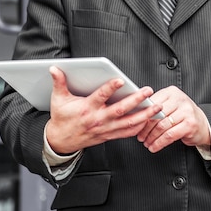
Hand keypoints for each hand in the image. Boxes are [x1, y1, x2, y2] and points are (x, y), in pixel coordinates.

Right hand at [45, 66, 162, 154]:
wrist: (60, 141)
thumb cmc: (62, 118)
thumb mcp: (58, 99)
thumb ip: (58, 83)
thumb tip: (54, 68)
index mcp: (86, 109)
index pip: (100, 97)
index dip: (110, 88)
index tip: (120, 80)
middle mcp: (98, 119)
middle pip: (120, 110)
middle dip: (136, 100)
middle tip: (148, 91)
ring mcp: (105, 129)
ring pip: (128, 123)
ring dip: (144, 115)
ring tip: (156, 106)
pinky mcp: (109, 135)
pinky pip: (127, 133)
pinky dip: (139, 127)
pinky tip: (149, 119)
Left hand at [137, 85, 210, 152]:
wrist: (203, 124)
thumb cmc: (183, 115)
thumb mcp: (170, 106)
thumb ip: (156, 107)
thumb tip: (136, 114)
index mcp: (172, 92)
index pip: (152, 103)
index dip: (142, 115)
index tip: (136, 124)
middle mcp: (180, 99)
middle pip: (156, 115)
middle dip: (145, 128)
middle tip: (139, 136)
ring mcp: (186, 111)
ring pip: (162, 126)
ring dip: (151, 137)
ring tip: (146, 143)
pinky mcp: (190, 124)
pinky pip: (169, 135)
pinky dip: (159, 143)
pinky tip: (154, 147)